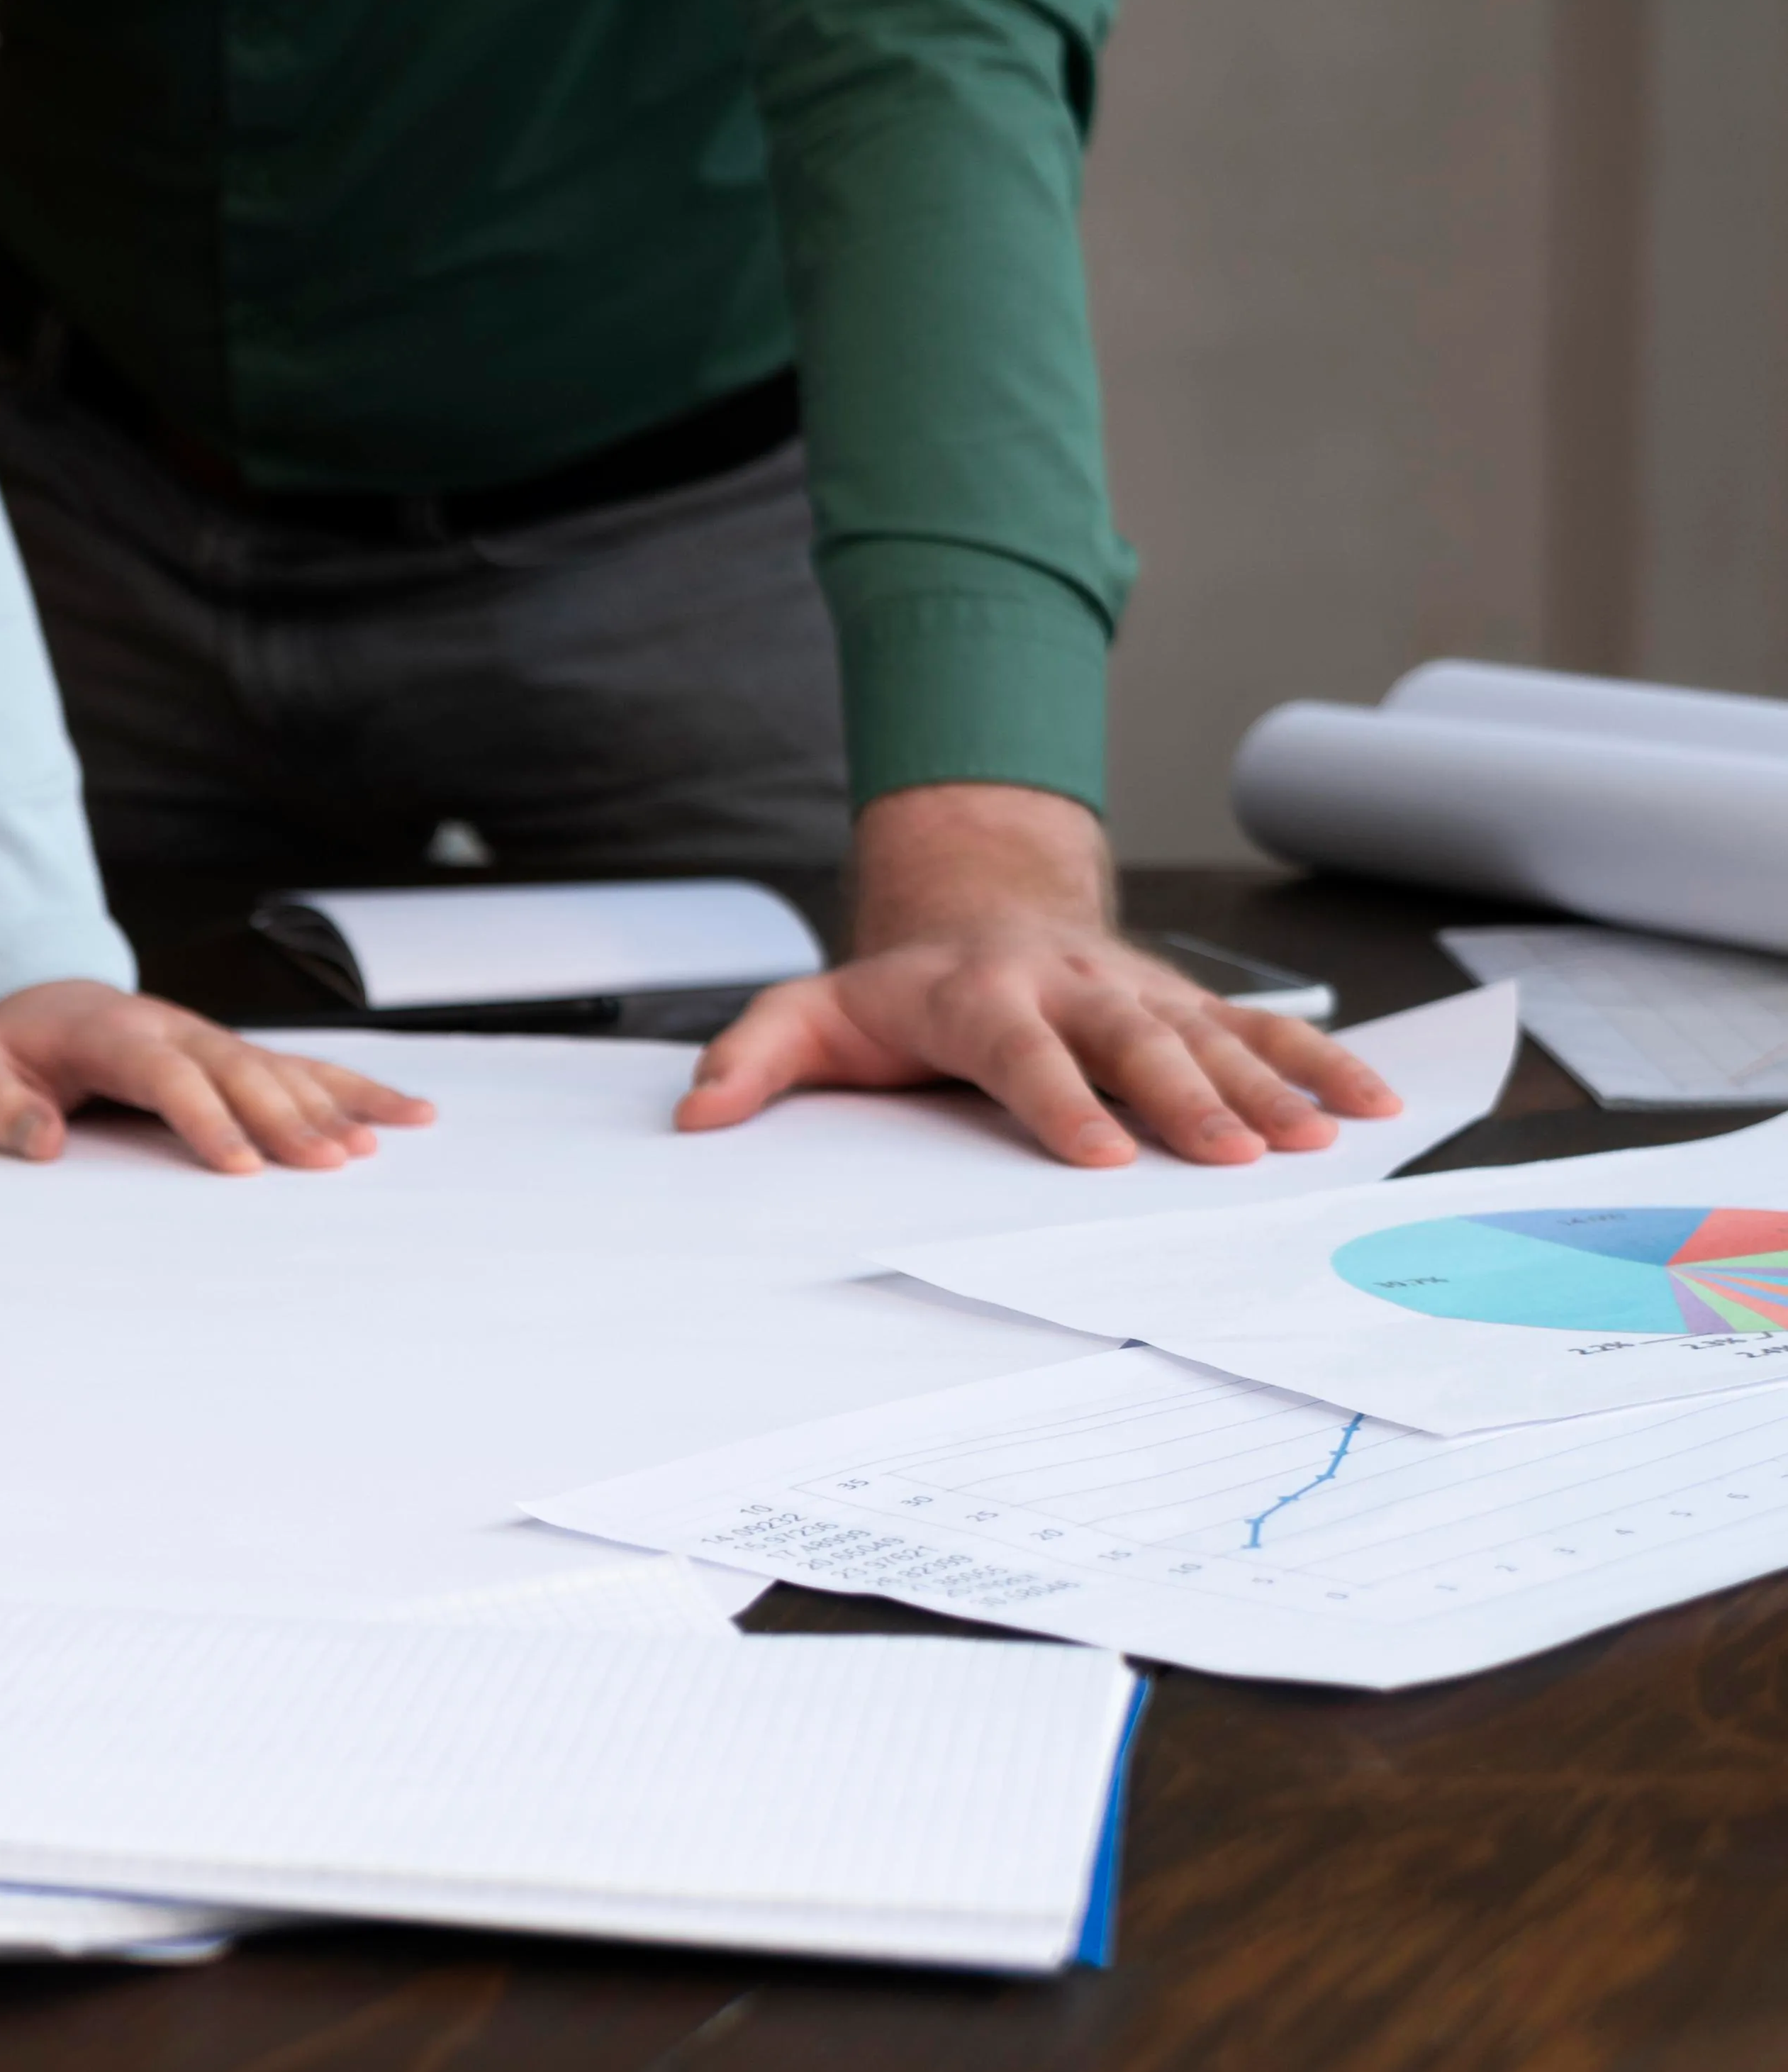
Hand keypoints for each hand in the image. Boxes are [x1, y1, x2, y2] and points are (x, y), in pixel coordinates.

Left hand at [0, 979, 430, 1171]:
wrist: (41, 993)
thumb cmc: (11, 1048)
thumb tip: (43, 1143)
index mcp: (116, 1037)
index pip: (168, 1076)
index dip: (206, 1119)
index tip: (240, 1167)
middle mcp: (178, 1030)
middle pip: (241, 1072)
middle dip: (287, 1118)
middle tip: (329, 1164)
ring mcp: (214, 1038)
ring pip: (283, 1068)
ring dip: (332, 1104)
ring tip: (379, 1141)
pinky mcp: (237, 1053)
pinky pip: (305, 1067)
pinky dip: (357, 1087)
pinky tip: (409, 1112)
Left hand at [675, 782, 1401, 1163]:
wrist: (972, 912)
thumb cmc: (892, 989)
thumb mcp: (805, 1015)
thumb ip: (751, 1059)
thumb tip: (697, 1114)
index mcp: (978, 997)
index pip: (1021, 1053)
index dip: (1060, 1101)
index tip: (1100, 1155)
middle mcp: (1070, 989)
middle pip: (1135, 1045)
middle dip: (1189, 1100)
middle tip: (1238, 1159)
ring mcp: (1137, 993)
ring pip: (1212, 1036)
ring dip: (1272, 1087)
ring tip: (1326, 1140)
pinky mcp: (1186, 1004)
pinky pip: (1264, 1029)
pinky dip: (1321, 1061)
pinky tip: (1373, 1105)